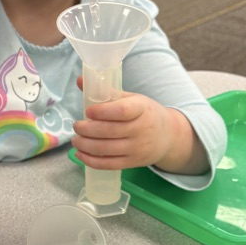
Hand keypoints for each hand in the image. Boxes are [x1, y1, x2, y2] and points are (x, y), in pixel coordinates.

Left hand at [72, 80, 207, 174]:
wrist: (169, 136)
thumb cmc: (145, 113)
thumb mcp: (131, 99)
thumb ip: (107, 92)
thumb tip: (81, 80)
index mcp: (142, 109)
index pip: (122, 111)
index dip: (102, 111)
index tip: (88, 111)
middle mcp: (141, 129)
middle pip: (109, 131)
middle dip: (87, 130)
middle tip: (76, 126)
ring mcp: (138, 148)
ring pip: (106, 149)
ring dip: (85, 145)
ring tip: (76, 139)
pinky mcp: (133, 162)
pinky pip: (109, 164)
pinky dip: (91, 161)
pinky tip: (80, 154)